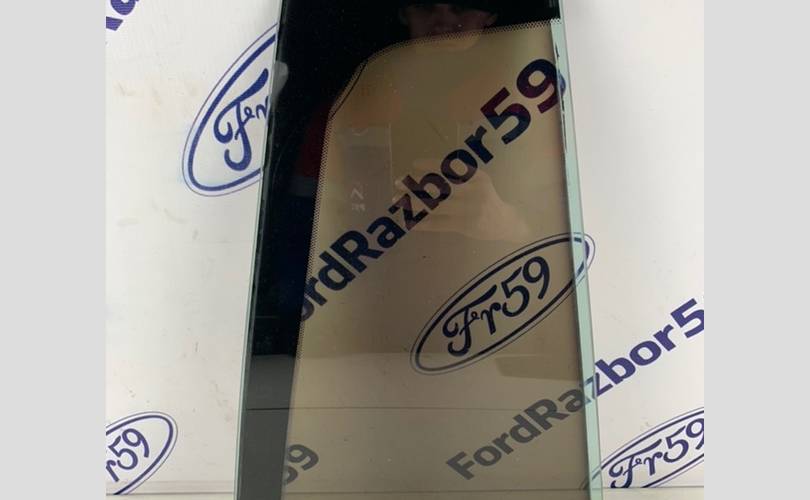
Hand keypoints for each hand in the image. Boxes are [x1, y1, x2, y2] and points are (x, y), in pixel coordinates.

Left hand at [395, 160, 530, 241]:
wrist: (506, 223)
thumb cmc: (487, 199)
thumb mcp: (479, 182)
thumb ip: (460, 176)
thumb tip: (427, 174)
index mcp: (476, 177)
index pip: (450, 168)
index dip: (430, 165)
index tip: (413, 164)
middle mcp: (473, 191)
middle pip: (439, 186)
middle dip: (416, 184)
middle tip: (397, 182)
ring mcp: (468, 210)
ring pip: (435, 206)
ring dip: (414, 203)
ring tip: (397, 201)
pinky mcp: (464, 226)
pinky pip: (438, 224)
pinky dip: (422, 223)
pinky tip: (409, 222)